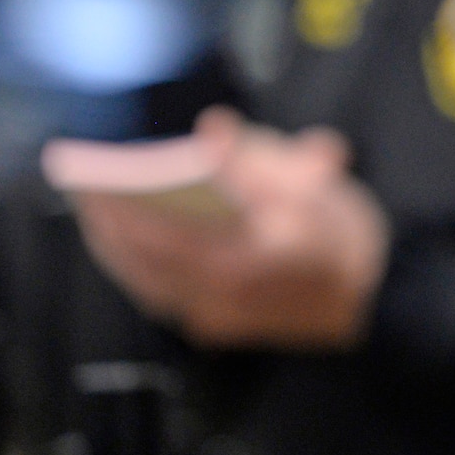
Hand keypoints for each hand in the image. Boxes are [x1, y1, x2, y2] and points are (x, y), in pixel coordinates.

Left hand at [72, 108, 389, 349]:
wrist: (375, 303)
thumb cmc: (346, 240)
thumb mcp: (316, 186)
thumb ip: (259, 158)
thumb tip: (213, 128)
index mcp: (247, 256)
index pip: (164, 232)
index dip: (122, 205)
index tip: (91, 176)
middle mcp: (221, 293)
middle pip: (143, 259)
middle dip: (107, 223)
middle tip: (79, 187)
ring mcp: (214, 316)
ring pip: (144, 281)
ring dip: (115, 248)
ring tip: (93, 212)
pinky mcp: (213, 326)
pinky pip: (159, 295)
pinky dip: (137, 268)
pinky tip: (126, 245)